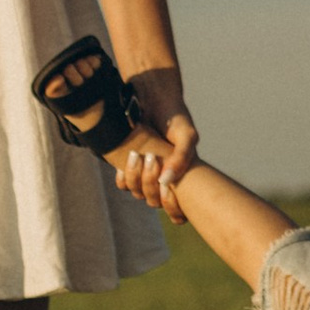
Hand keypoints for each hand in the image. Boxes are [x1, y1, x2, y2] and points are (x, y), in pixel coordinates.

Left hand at [113, 68, 198, 211]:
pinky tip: (129, 159)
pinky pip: (123, 184)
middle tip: (151, 158)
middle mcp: (163, 181)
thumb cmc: (174, 116)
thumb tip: (165, 182)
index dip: (173, 208)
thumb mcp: (186, 135)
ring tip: (138, 154)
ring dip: (136, 178)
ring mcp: (145, 175)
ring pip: (137, 193)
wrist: (152, 96)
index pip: (178, 213)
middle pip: (153, 202)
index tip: (168, 188)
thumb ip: (181, 158)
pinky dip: (123, 176)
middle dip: (150, 184)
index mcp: (182, 179)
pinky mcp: (127, 166)